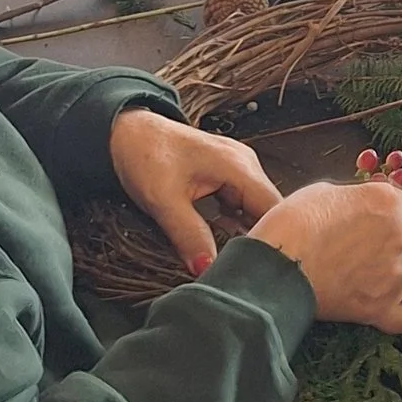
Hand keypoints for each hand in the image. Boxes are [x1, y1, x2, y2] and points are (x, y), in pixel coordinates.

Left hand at [109, 107, 284, 275]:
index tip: (262, 267)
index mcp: (239, 167)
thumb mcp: (163, 199)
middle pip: (270, 210)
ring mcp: (237, 169)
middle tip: (248, 268)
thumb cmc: (144, 154)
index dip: (272, 239)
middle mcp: (245, 165)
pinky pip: (242, 204)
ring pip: (256, 208)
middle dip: (261, 239)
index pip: (275, 209)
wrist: (127, 132)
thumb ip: (188, 235)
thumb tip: (206, 269)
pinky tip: (223, 241)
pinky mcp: (225, 175)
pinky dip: (236, 224)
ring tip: (237, 260)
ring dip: (248, 233)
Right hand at [252, 175, 401, 333]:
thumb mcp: (322, 191)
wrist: (275, 266)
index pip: (401, 205)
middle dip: (397, 241)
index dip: (381, 214)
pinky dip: (395, 314)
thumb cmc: (293, 225)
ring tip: (373, 276)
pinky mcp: (382, 307)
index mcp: (388, 201)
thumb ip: (353, 197)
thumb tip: (357, 207)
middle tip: (368, 248)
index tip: (365, 222)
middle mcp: (401, 235)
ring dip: (401, 274)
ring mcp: (396, 274)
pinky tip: (380, 308)